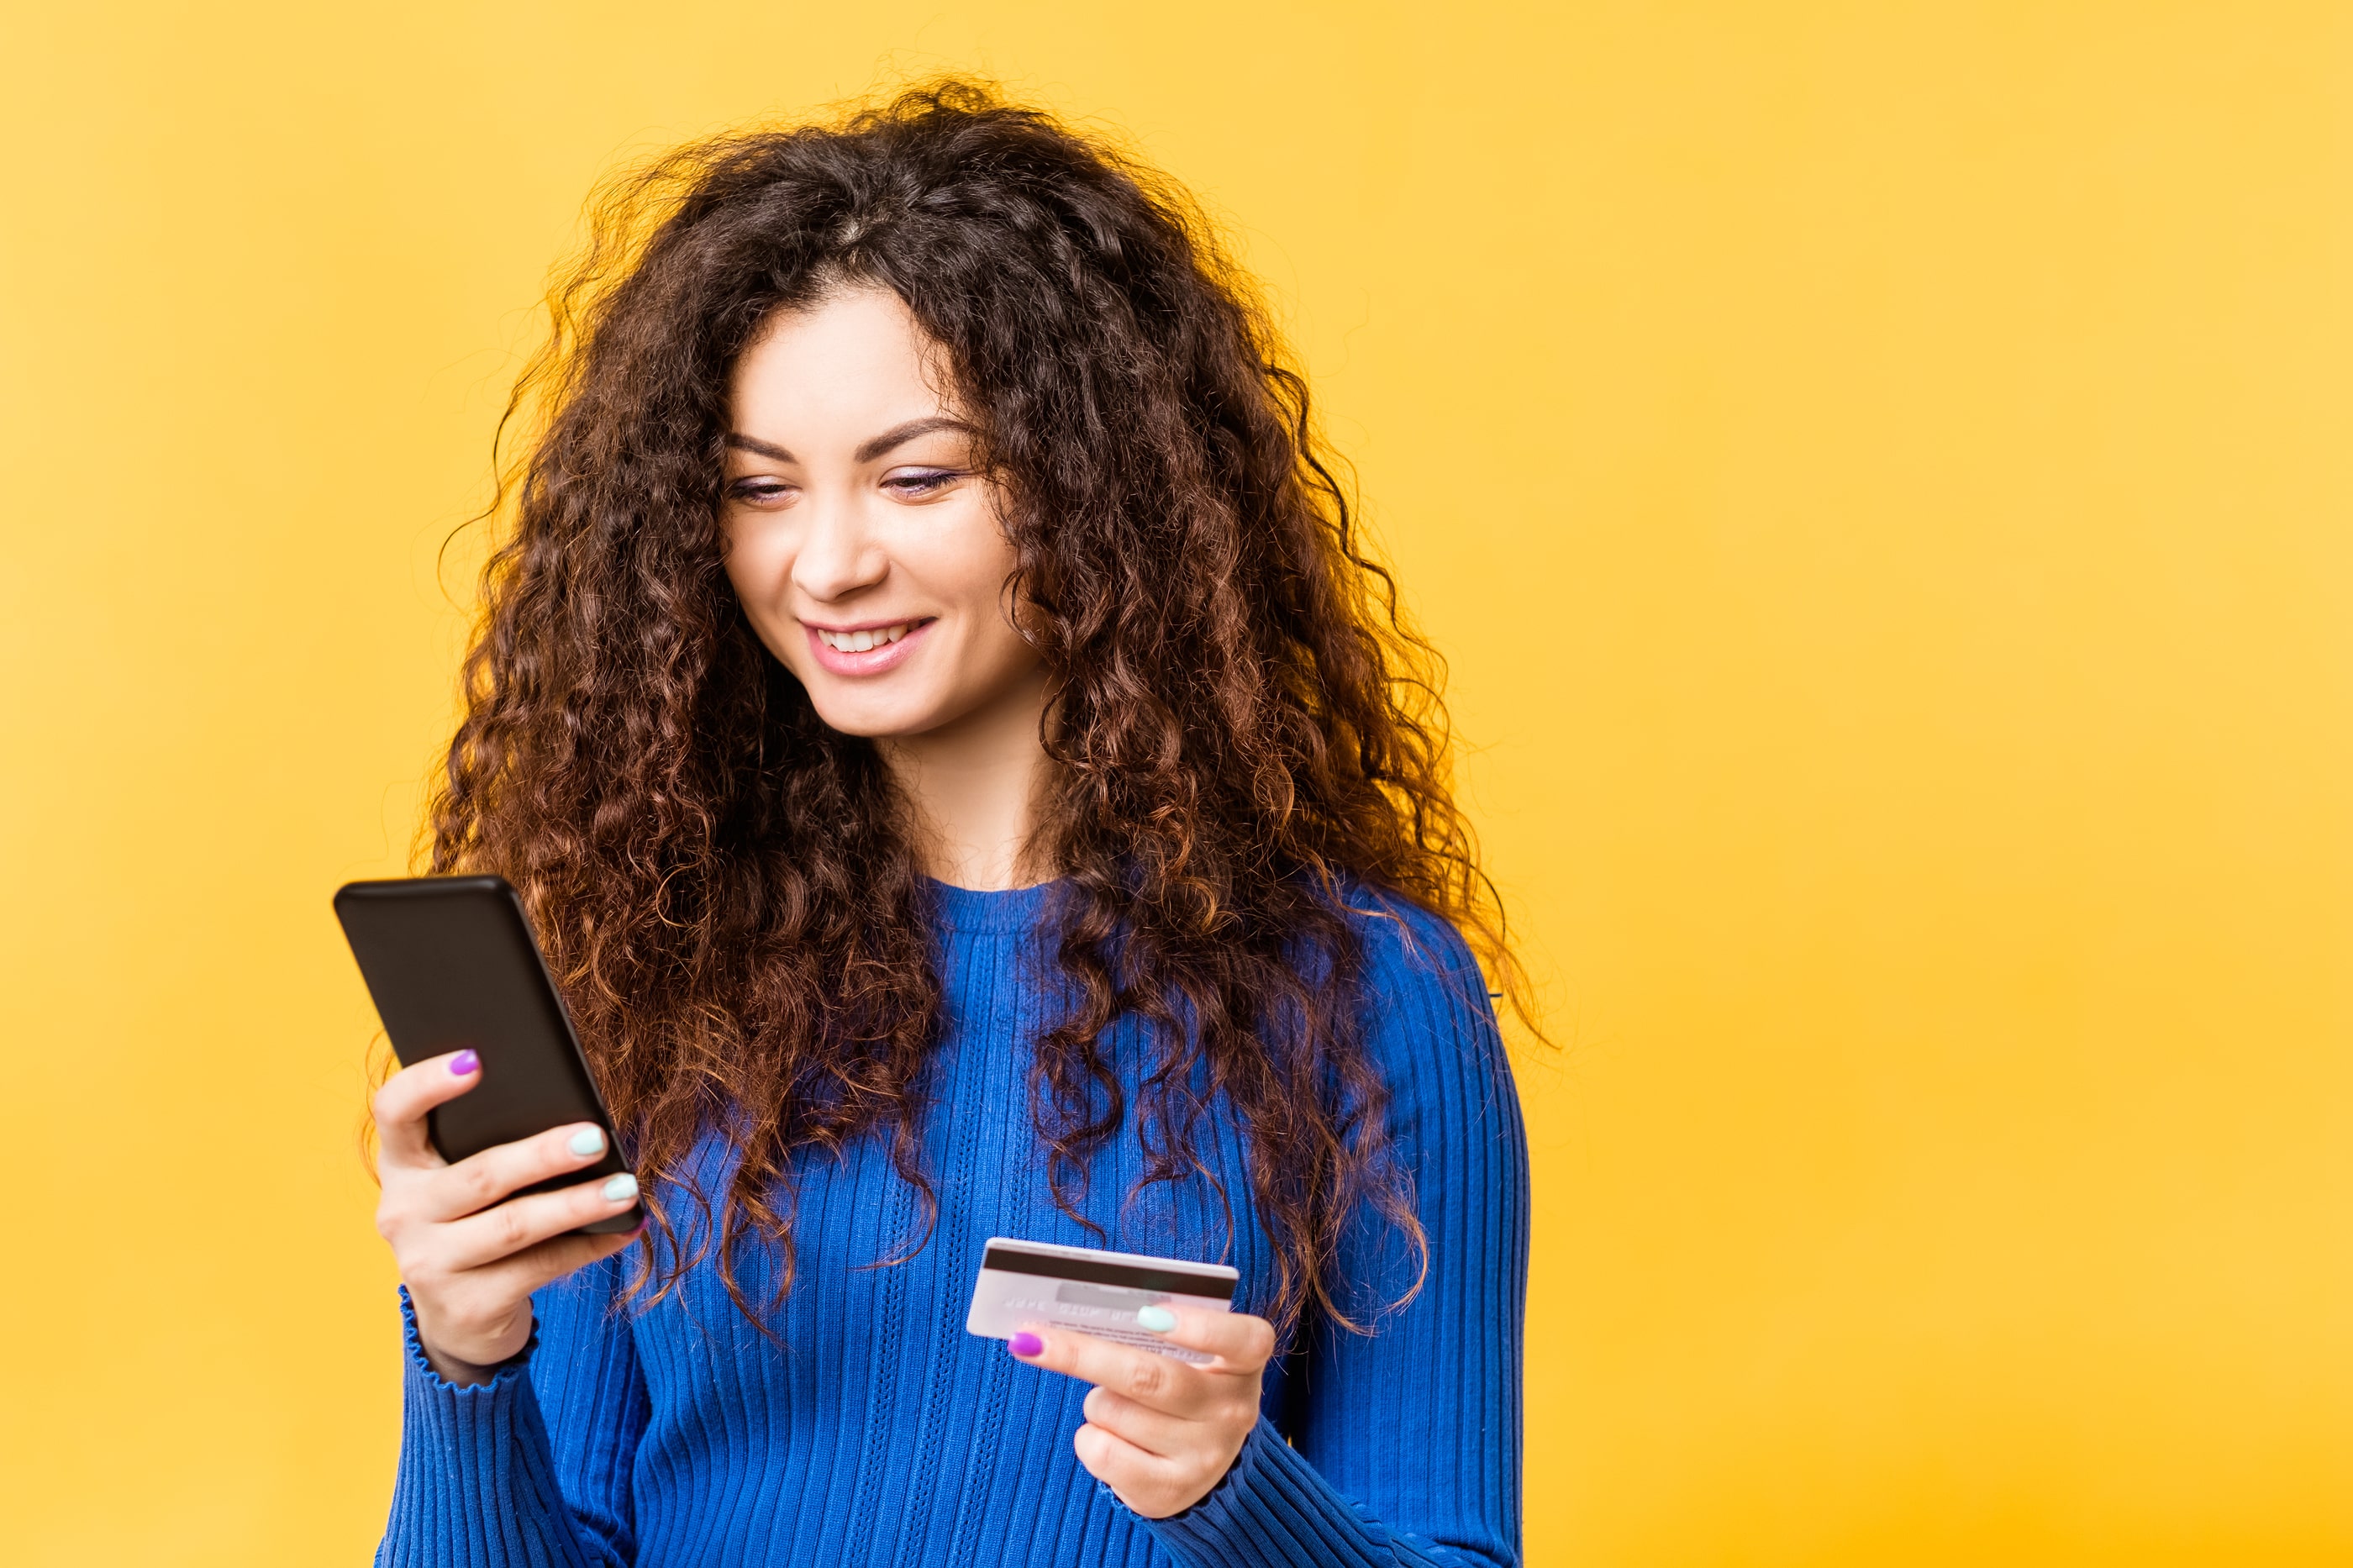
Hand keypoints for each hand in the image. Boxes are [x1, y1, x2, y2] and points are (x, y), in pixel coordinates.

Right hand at [372, 1049, 640, 1383]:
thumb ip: (494, 1142)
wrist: (461, 1317)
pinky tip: (624, 1228)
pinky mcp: (465, 1306)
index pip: (394, 1112)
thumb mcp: (468, 1180)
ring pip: (514, 1226)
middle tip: (595, 1138)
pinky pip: (539, 1267)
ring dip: (577, 1204)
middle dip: (543, 1155)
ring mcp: (428, 1264)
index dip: (427, 1083)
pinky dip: (589, 1246)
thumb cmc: (477, 1221)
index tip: (475, 1060)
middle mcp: (403, 1212)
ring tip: (625, 1187)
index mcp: (402, 1165)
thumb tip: (575, 1110)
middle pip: (480, 1175)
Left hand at [1010, 1306, 1276, 1517]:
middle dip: (1082, 1354)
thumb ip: (1156, 1330)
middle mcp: (1233, 1411)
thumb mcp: (1192, 1354)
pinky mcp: (1170, 1492)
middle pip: (1149, 1377)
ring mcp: (1204, 1457)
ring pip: (1112, 1410)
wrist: (1205, 1463)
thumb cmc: (1185, 1386)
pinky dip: (1090, 1436)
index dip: (1198, 1326)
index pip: (1244, 1340)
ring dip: (1096, 1401)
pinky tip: (1113, 1436)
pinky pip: (1100, 1451)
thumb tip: (1079, 1316)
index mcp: (1245, 1364)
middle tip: (1032, 1339)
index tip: (1148, 1312)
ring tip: (1121, 1405)